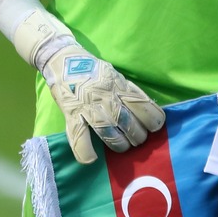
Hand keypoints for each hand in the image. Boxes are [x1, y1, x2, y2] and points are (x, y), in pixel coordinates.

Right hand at [40, 43, 164, 164]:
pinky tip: (92, 159)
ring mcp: (88, 105)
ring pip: (108, 131)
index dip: (153, 119)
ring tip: (123, 147)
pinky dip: (85, 150)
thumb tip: (144, 108)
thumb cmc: (92, 69)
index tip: (155, 127)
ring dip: (119, 144)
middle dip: (137, 136)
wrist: (62, 57)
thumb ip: (127, 91)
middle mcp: (106, 96)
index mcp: (119, 85)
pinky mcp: (71, 113)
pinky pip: (79, 135)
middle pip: (128, 122)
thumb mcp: (114, 75)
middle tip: (138, 139)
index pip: (143, 104)